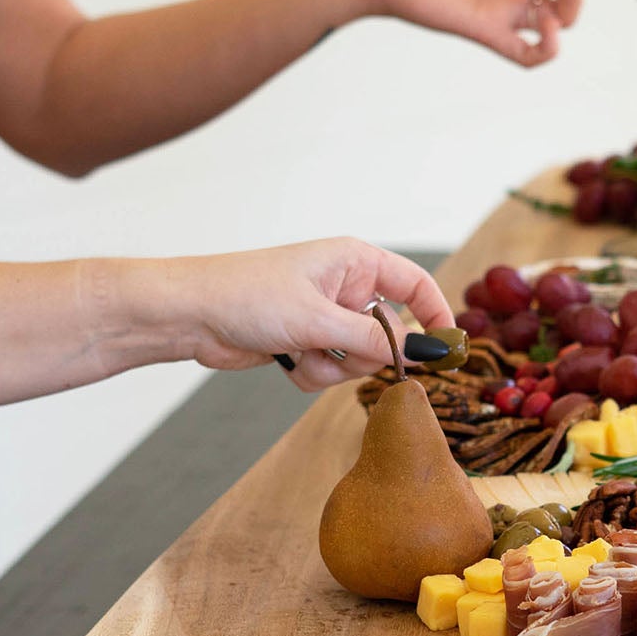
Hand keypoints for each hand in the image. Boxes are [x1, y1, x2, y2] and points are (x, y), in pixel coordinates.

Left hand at [167, 239, 452, 391]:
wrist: (189, 314)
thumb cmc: (248, 296)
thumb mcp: (320, 320)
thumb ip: (378, 340)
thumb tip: (426, 353)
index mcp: (355, 262)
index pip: (416, 285)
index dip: (436, 316)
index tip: (447, 350)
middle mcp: (346, 287)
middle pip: (390, 333)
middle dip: (367, 353)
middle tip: (341, 352)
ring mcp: (327, 317)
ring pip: (361, 359)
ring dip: (335, 367)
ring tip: (301, 353)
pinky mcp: (308, 343)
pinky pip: (332, 371)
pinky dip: (314, 373)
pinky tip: (286, 361)